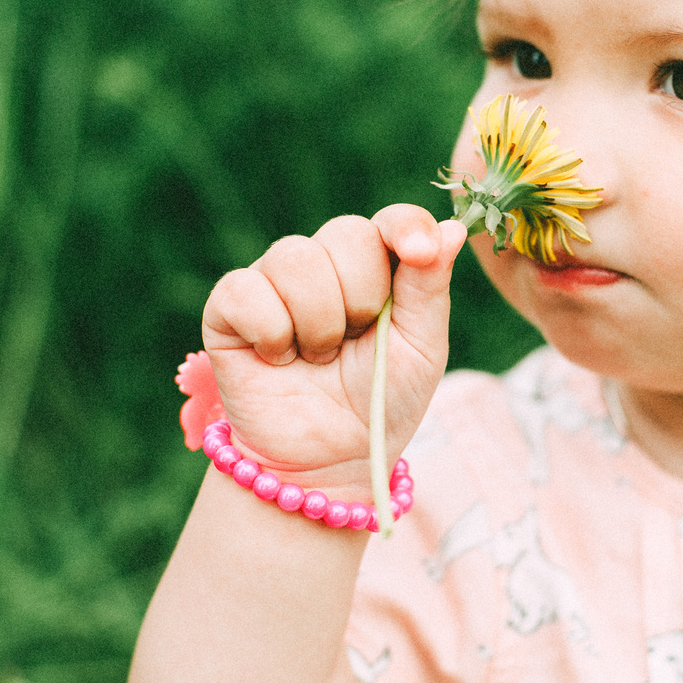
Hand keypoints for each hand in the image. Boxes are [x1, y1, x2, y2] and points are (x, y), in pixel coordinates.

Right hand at [202, 207, 465, 494]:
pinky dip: (271, 333)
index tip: (418, 251)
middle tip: (354, 343)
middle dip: (361, 298)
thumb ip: (430, 286)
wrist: (329, 462)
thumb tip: (453, 227)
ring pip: (296, 258)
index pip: (391, 221)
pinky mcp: (228, 308)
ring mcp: (273, 281)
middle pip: (346, 233)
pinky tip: (278, 359)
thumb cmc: (380, 404)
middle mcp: (323, 264)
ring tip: (317, 358)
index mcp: (376, 267)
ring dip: (318, 323)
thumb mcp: (421, 348)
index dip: (405, 228)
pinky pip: (246, 290)